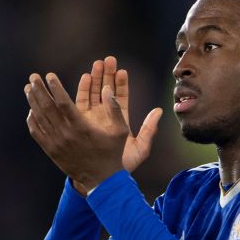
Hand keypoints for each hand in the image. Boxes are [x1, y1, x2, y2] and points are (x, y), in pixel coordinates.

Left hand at [24, 58, 160, 192]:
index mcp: (81, 127)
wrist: (101, 180)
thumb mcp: (121, 131)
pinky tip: (31, 110)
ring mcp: (56, 143)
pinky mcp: (51, 151)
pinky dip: (32, 119)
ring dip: (33, 101)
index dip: (55, 87)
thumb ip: (115, 108)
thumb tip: (108, 89)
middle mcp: (66, 134)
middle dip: (39, 90)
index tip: (50, 75)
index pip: (63, 102)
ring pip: (40, 118)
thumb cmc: (112, 153)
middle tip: (33, 76)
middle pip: (47, 107)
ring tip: (29, 88)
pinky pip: (37, 132)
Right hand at [77, 57, 162, 172]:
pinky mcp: (80, 124)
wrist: (103, 180)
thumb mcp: (141, 148)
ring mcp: (92, 120)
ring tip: (96, 63)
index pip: (122, 98)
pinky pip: (80, 104)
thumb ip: (150, 129)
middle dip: (107, 75)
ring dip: (94, 79)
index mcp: (121, 121)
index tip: (122, 69)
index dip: (122, 83)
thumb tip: (160, 111)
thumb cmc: (123, 165)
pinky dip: (82, 91)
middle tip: (108, 59)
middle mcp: (106, 118)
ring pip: (93, 95)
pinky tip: (84, 78)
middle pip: (106, 91)